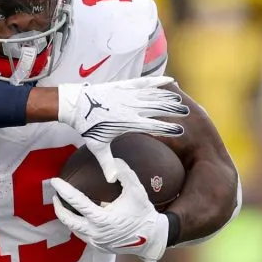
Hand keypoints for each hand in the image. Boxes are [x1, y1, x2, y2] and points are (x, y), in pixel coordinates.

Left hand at [50, 159, 168, 261]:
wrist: (153, 238)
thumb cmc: (143, 214)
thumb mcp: (136, 191)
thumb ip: (125, 174)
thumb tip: (115, 160)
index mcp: (101, 219)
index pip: (77, 202)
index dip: (64, 190)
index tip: (54, 181)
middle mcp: (95, 232)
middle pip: (68, 220)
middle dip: (58, 207)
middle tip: (55, 195)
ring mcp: (96, 241)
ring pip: (74, 229)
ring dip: (66, 217)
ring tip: (63, 205)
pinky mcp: (99, 247)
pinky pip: (83, 236)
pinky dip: (77, 226)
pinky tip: (79, 217)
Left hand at [58, 76, 187, 181]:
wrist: (74, 105)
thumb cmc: (87, 126)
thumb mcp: (97, 146)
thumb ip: (107, 163)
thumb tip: (112, 181)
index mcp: (127, 122)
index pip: (153, 126)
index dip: (168, 128)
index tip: (181, 130)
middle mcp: (130, 107)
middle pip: (157, 108)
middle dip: (173, 110)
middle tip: (187, 112)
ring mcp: (127, 95)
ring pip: (153, 95)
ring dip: (168, 97)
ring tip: (181, 100)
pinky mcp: (123, 85)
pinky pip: (144, 82)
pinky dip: (157, 81)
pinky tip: (170, 80)